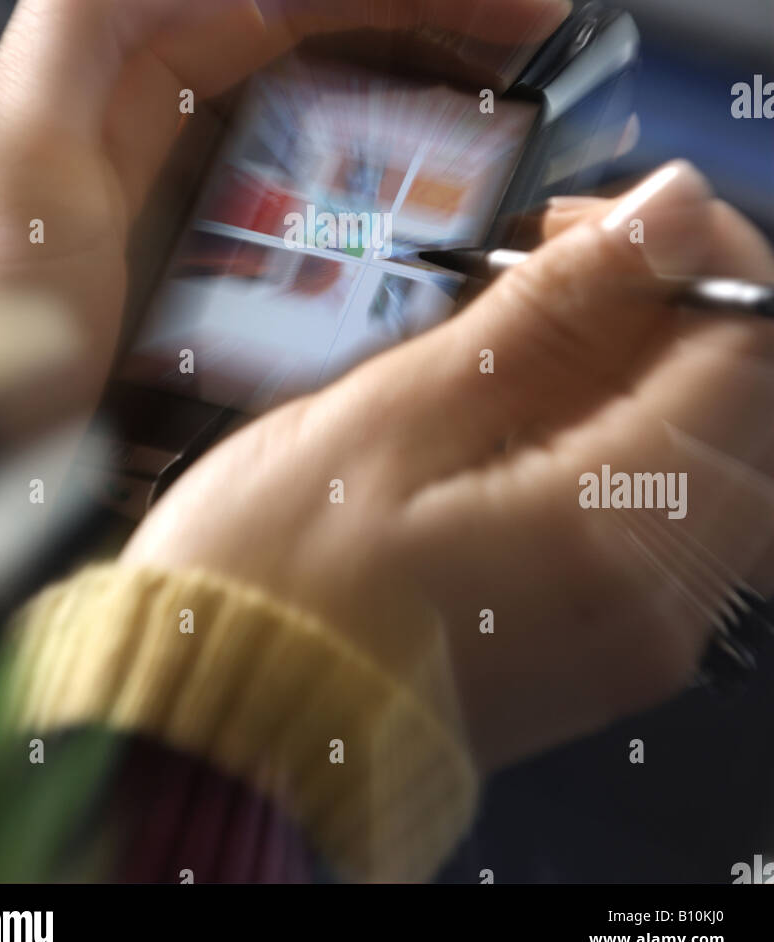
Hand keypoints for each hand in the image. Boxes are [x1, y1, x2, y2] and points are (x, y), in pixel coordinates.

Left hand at [0, 0, 569, 429]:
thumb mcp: (5, 182)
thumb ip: (82, 32)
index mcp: (122, 75)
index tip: (516, 13)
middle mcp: (166, 122)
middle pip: (331, 35)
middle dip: (442, 32)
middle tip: (542, 75)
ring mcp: (199, 199)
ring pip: (338, 116)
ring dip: (431, 110)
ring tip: (519, 140)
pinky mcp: (220, 274)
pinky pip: (327, 215)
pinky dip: (393, 203)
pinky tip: (447, 229)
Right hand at [123, 160, 773, 768]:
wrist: (219, 736)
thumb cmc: (271, 573)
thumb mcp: (399, 411)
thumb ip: (552, 309)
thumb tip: (673, 205)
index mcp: (613, 533)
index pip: (749, 346)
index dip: (694, 249)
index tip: (583, 220)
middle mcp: (663, 598)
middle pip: (751, 398)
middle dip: (668, 299)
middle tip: (546, 262)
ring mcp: (645, 631)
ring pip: (720, 452)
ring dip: (649, 362)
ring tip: (529, 331)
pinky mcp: (614, 642)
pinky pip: (677, 511)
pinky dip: (632, 433)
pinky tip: (535, 408)